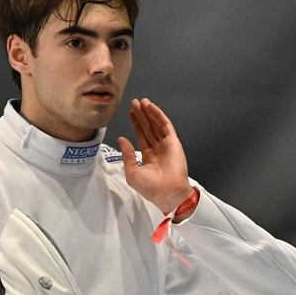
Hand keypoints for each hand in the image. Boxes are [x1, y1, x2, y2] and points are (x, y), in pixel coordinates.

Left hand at [117, 98, 194, 213]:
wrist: (167, 192)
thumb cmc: (150, 187)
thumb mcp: (132, 172)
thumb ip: (127, 154)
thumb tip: (122, 139)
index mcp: (148, 157)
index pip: (141, 137)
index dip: (136, 125)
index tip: (131, 114)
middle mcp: (158, 149)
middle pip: (148, 128)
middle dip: (141, 116)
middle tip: (134, 103)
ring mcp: (166, 145)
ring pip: (156, 125)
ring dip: (149, 113)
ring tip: (141, 102)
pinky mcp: (173, 142)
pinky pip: (165, 126)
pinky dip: (159, 115)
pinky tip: (151, 107)